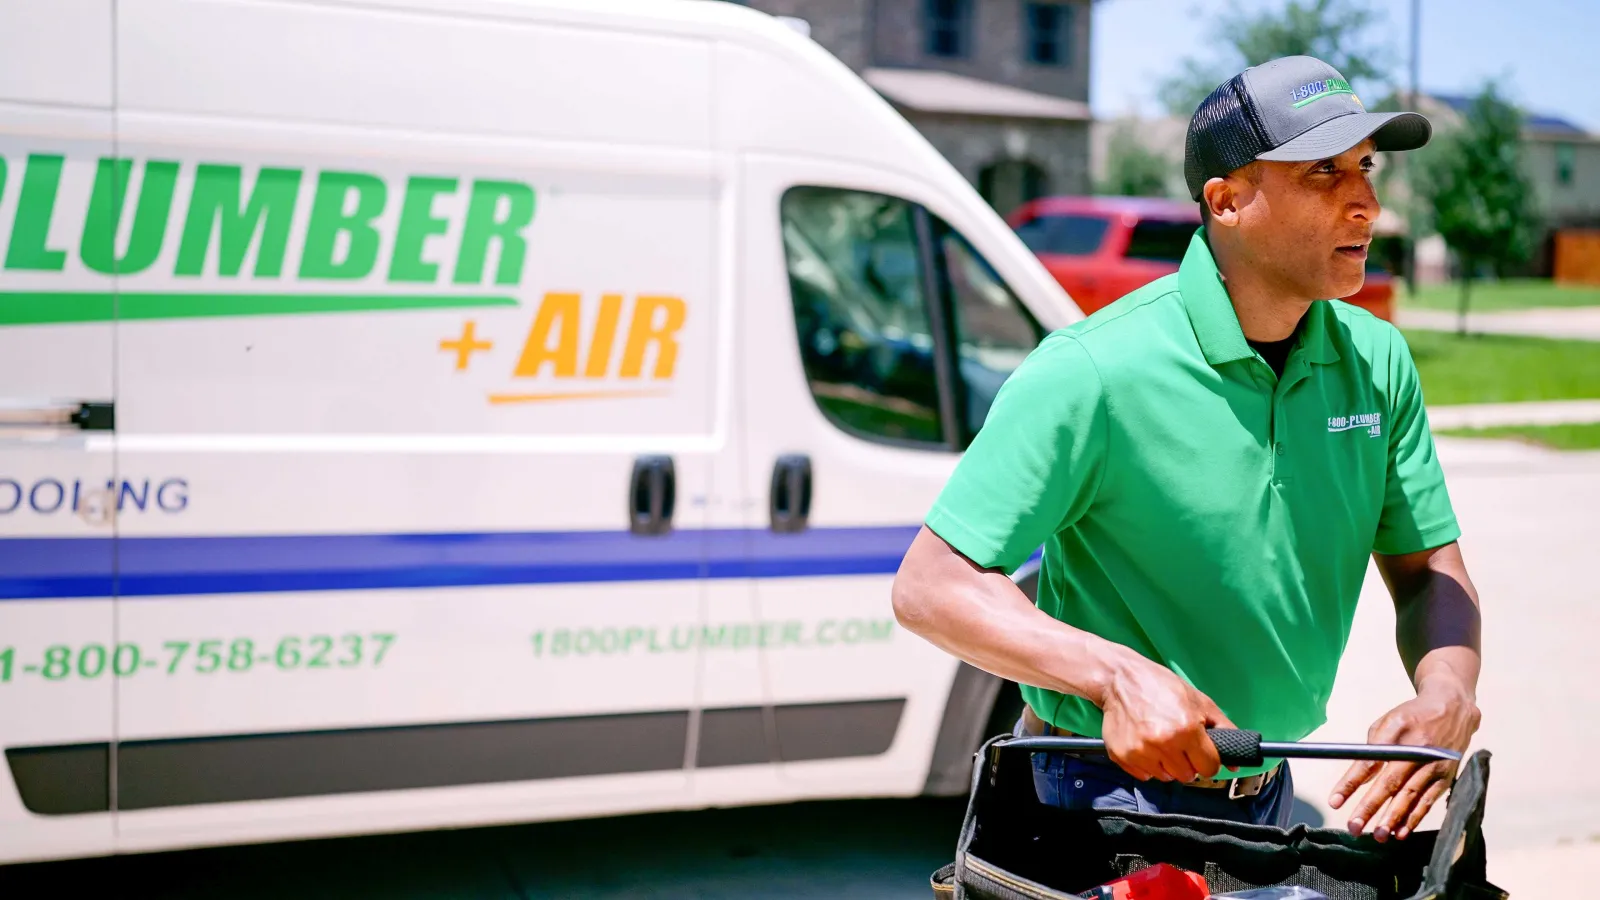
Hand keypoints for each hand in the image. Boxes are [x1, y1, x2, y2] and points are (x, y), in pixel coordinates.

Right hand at [1100, 652, 1235, 783]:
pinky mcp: (1122, 755)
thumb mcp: (1200, 702)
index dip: (1208, 760)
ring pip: (1166, 777)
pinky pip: (1144, 775)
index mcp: (1186, 730)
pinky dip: (1147, 764)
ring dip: (1167, 764)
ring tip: (1160, 741)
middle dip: (1188, 762)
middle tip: (1179, 743)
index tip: (1201, 752)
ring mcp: (1141, 751)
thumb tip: (1236, 761)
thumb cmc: (1160, 686)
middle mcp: (1163, 743)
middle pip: (1188, 776)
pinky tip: (1145, 744)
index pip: (1209, 768)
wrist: (1119, 678)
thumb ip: (1224, 730)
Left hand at [1330, 684, 1480, 841]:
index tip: (1335, 801)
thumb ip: (1373, 748)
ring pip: (1410, 796)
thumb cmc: (1412, 716)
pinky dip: (1414, 817)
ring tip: (1378, 835)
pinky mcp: (1446, 776)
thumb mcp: (1387, 722)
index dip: (1350, 784)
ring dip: (1392, 818)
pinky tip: (1401, 831)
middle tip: (1354, 826)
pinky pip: (1428, 801)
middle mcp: (1416, 750)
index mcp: (1396, 732)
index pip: (1369, 763)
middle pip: (1389, 784)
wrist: (1452, 708)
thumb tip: (1359, 778)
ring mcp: (1433, 765)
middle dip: (1370, 807)